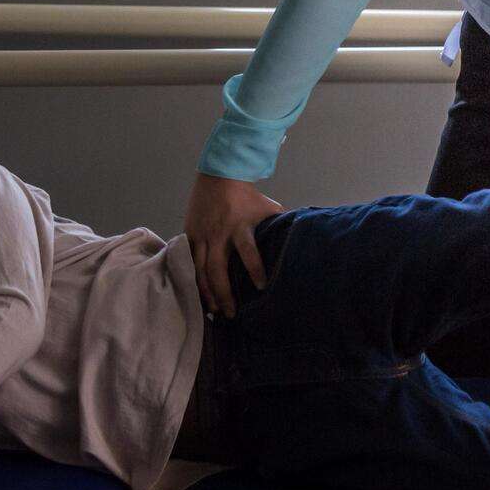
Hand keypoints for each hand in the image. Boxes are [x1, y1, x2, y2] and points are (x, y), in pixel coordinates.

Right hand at [184, 174, 284, 318]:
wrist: (220, 175)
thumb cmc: (248, 196)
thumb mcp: (268, 208)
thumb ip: (280, 224)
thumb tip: (300, 238)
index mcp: (241, 227)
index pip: (249, 251)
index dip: (255, 268)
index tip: (261, 287)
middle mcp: (220, 234)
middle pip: (218, 268)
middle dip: (224, 293)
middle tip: (231, 313)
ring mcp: (202, 235)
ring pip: (200, 269)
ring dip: (206, 292)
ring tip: (213, 310)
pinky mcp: (190, 234)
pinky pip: (189, 262)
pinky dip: (192, 279)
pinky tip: (196, 295)